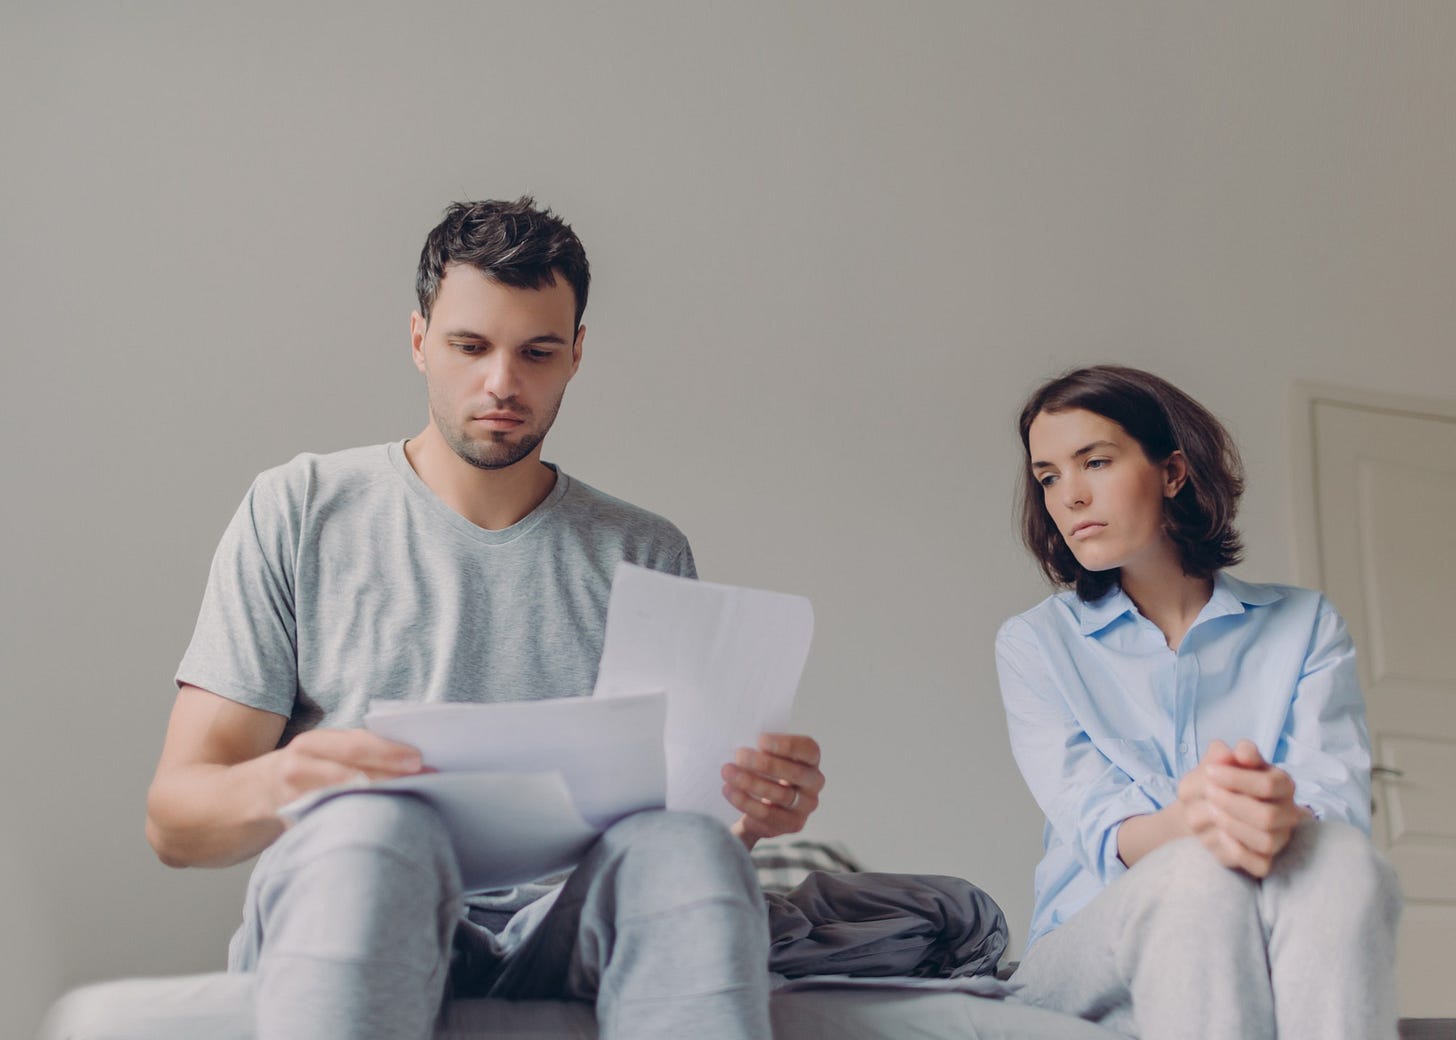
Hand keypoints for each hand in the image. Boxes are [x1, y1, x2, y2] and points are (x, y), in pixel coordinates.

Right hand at [260, 728, 427, 812]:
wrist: (231, 800)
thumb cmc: (291, 775)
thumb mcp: (313, 757)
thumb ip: (348, 755)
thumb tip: (405, 762)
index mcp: (312, 743)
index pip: (357, 743)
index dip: (389, 751)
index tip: (420, 759)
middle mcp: (300, 764)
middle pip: (354, 769)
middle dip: (393, 775)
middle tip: (428, 780)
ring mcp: (292, 794)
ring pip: (343, 795)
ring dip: (378, 797)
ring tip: (411, 800)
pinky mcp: (288, 820)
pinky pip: (327, 818)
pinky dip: (353, 819)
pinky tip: (377, 823)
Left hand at [721, 733, 823, 849]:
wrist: (758, 804)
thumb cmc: (762, 770)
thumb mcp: (766, 756)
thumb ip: (760, 748)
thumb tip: (740, 741)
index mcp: (811, 760)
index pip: (808, 749)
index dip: (785, 744)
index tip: (759, 740)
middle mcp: (814, 783)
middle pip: (794, 773)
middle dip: (764, 764)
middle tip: (738, 755)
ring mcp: (805, 806)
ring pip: (780, 795)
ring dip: (750, 783)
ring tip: (727, 773)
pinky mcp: (792, 824)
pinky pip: (767, 816)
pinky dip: (745, 803)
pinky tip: (729, 791)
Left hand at [1177, 739, 1301, 876]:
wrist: (1200, 806)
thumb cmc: (1216, 781)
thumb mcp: (1216, 763)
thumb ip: (1225, 755)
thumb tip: (1234, 752)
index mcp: (1282, 783)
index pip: (1269, 784)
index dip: (1236, 778)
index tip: (1209, 771)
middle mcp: (1288, 812)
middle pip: (1268, 816)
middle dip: (1232, 803)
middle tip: (1208, 793)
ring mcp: (1279, 838)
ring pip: (1266, 841)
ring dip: (1232, 825)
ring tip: (1210, 810)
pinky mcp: (1265, 861)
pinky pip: (1260, 864)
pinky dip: (1238, 850)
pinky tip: (1220, 834)